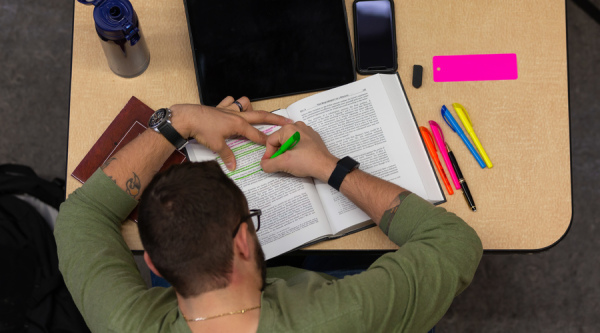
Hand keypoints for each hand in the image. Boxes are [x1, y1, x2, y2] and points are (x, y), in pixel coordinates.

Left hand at [170, 96, 291, 169]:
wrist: (188, 117)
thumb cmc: (203, 130)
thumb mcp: (216, 146)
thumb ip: (227, 156)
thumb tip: (233, 167)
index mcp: (239, 125)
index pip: (256, 135)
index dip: (266, 141)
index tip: (275, 144)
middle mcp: (237, 115)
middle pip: (260, 116)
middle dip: (274, 119)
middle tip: (286, 121)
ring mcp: (228, 109)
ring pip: (245, 104)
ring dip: (250, 108)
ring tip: (252, 116)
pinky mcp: (219, 106)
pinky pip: (230, 101)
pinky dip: (233, 104)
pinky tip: (233, 109)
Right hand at [260, 122, 337, 181]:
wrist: (326, 166)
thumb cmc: (307, 162)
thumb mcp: (284, 163)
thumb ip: (269, 164)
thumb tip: (264, 164)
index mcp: (288, 129)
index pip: (271, 141)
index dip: (269, 154)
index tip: (270, 163)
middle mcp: (297, 126)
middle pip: (280, 140)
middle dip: (278, 153)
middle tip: (280, 164)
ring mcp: (306, 131)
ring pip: (289, 142)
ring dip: (287, 152)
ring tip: (290, 162)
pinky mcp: (312, 138)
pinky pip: (298, 143)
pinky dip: (296, 151)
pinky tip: (299, 159)